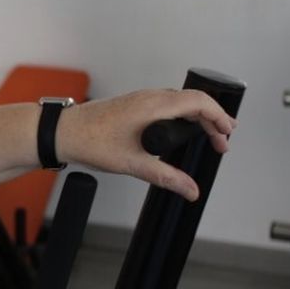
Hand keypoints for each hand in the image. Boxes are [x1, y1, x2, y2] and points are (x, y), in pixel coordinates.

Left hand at [56, 89, 235, 201]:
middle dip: (212, 120)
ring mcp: (141, 99)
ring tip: (208, 137)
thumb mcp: (134, 164)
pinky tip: (181, 131)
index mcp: (154, 104)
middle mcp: (150, 96)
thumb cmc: (91, 142)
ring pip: (179, 102)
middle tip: (222, 143)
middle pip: (193, 101)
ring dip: (197, 118)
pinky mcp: (133, 104)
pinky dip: (181, 116)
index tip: (228, 134)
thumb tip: (191, 191)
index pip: (199, 101)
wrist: (61, 132)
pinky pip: (167, 104)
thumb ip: (166, 177)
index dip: (219, 116)